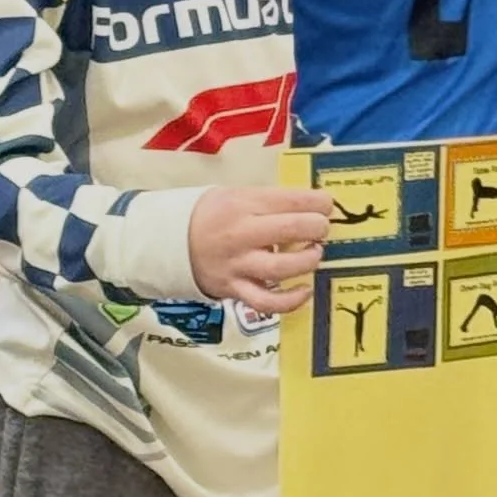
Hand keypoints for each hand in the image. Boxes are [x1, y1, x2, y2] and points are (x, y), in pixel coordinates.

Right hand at [189, 186, 331, 313]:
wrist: (170, 242)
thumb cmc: (211, 215)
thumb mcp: (235, 195)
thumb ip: (269, 202)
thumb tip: (311, 207)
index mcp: (243, 204)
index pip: (291, 200)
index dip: (318, 202)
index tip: (326, 205)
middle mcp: (241, 234)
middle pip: (291, 229)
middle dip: (317, 227)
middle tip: (322, 228)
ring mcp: (238, 265)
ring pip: (282, 267)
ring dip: (308, 260)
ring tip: (314, 253)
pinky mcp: (235, 289)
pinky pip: (267, 302)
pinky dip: (291, 300)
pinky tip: (305, 290)